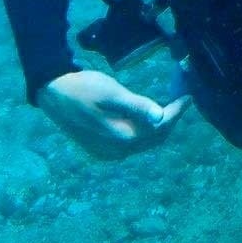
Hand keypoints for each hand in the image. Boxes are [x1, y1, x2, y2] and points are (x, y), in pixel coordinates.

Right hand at [39, 70, 187, 159]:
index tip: (188, 96)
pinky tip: (146, 117)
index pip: (159, 127)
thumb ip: (136, 106)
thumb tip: (160, 116)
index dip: (176, 112)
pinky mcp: (101, 150)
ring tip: (168, 107)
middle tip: (180, 100)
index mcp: (122, 138)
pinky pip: (131, 144)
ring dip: (157, 127)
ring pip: (143, 143)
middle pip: (154, 139)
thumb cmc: (83, 88)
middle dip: (170, 120)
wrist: (53, 94)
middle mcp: (117, 152)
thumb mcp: (112, 92)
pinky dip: (143, 132)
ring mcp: (108, 154)